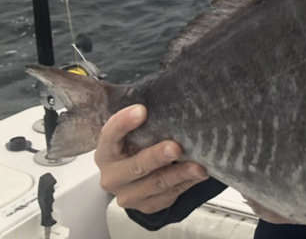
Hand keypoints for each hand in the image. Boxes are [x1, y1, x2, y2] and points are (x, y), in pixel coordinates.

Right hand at [94, 104, 208, 213]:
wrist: (135, 177)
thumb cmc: (137, 145)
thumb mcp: (135, 133)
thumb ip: (143, 120)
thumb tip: (170, 98)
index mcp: (106, 151)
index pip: (110, 135)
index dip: (123, 123)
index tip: (142, 110)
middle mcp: (112, 176)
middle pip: (135, 166)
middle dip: (156, 157)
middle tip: (176, 147)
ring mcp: (128, 194)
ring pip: (156, 184)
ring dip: (180, 174)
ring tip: (199, 166)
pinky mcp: (145, 206)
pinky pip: (168, 196)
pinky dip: (186, 184)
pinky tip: (199, 174)